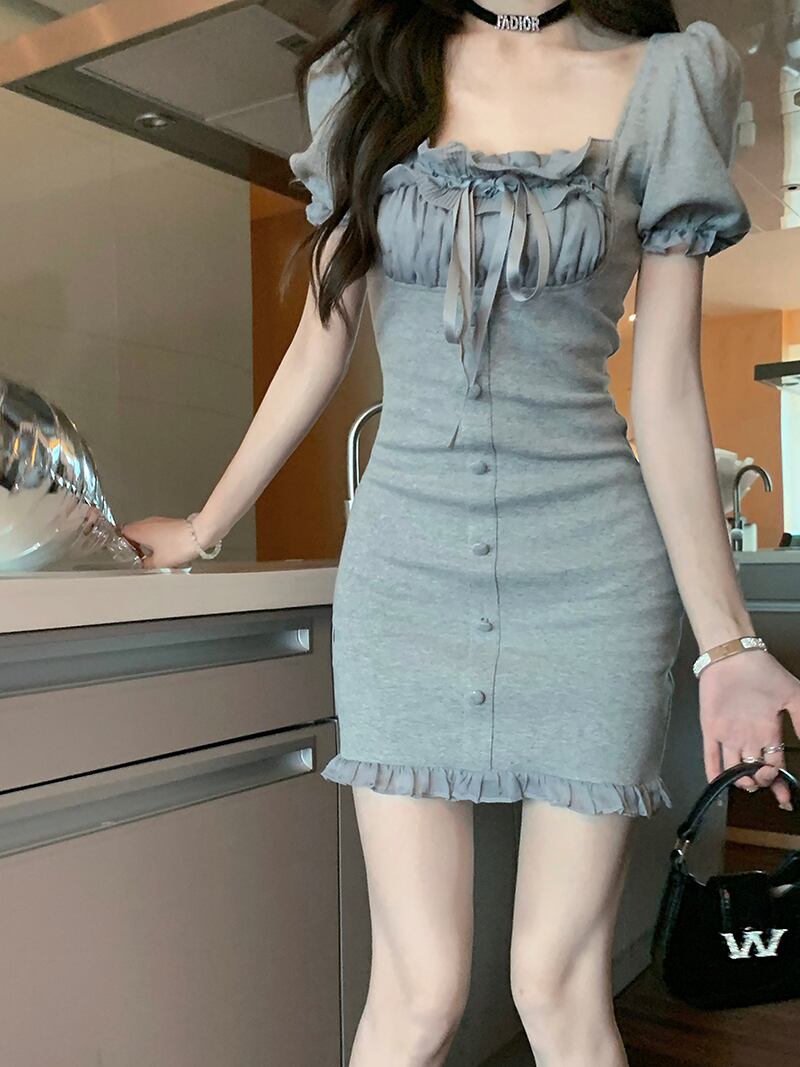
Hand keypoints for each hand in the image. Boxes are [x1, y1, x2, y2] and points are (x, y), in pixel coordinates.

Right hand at [120, 516, 199, 569]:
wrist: (199, 534)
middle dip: (134, 544)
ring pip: (146, 531)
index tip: (125, 552)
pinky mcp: (169, 524)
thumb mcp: (158, 562)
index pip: (122, 533)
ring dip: (146, 542)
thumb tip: (143, 565)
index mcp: (140, 530)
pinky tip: (163, 550)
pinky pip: (157, 531)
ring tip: (150, 555)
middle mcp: (147, 523)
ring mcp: (159, 522)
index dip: (121, 543)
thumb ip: (146, 565)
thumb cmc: (179, 544)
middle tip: (137, 556)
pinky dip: (156, 540)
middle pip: (133, 531)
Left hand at [699, 648, 799, 809]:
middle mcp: (750, 737)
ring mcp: (730, 735)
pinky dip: (713, 771)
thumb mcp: (793, 695)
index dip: (780, 782)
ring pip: (735, 768)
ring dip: (741, 781)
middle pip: (756, 771)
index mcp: (769, 732)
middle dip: (761, 782)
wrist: (735, 656)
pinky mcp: (710, 729)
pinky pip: (710, 755)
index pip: (776, 765)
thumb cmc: (765, 673)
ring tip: (748, 783)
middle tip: (765, 780)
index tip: (785, 798)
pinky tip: (718, 784)